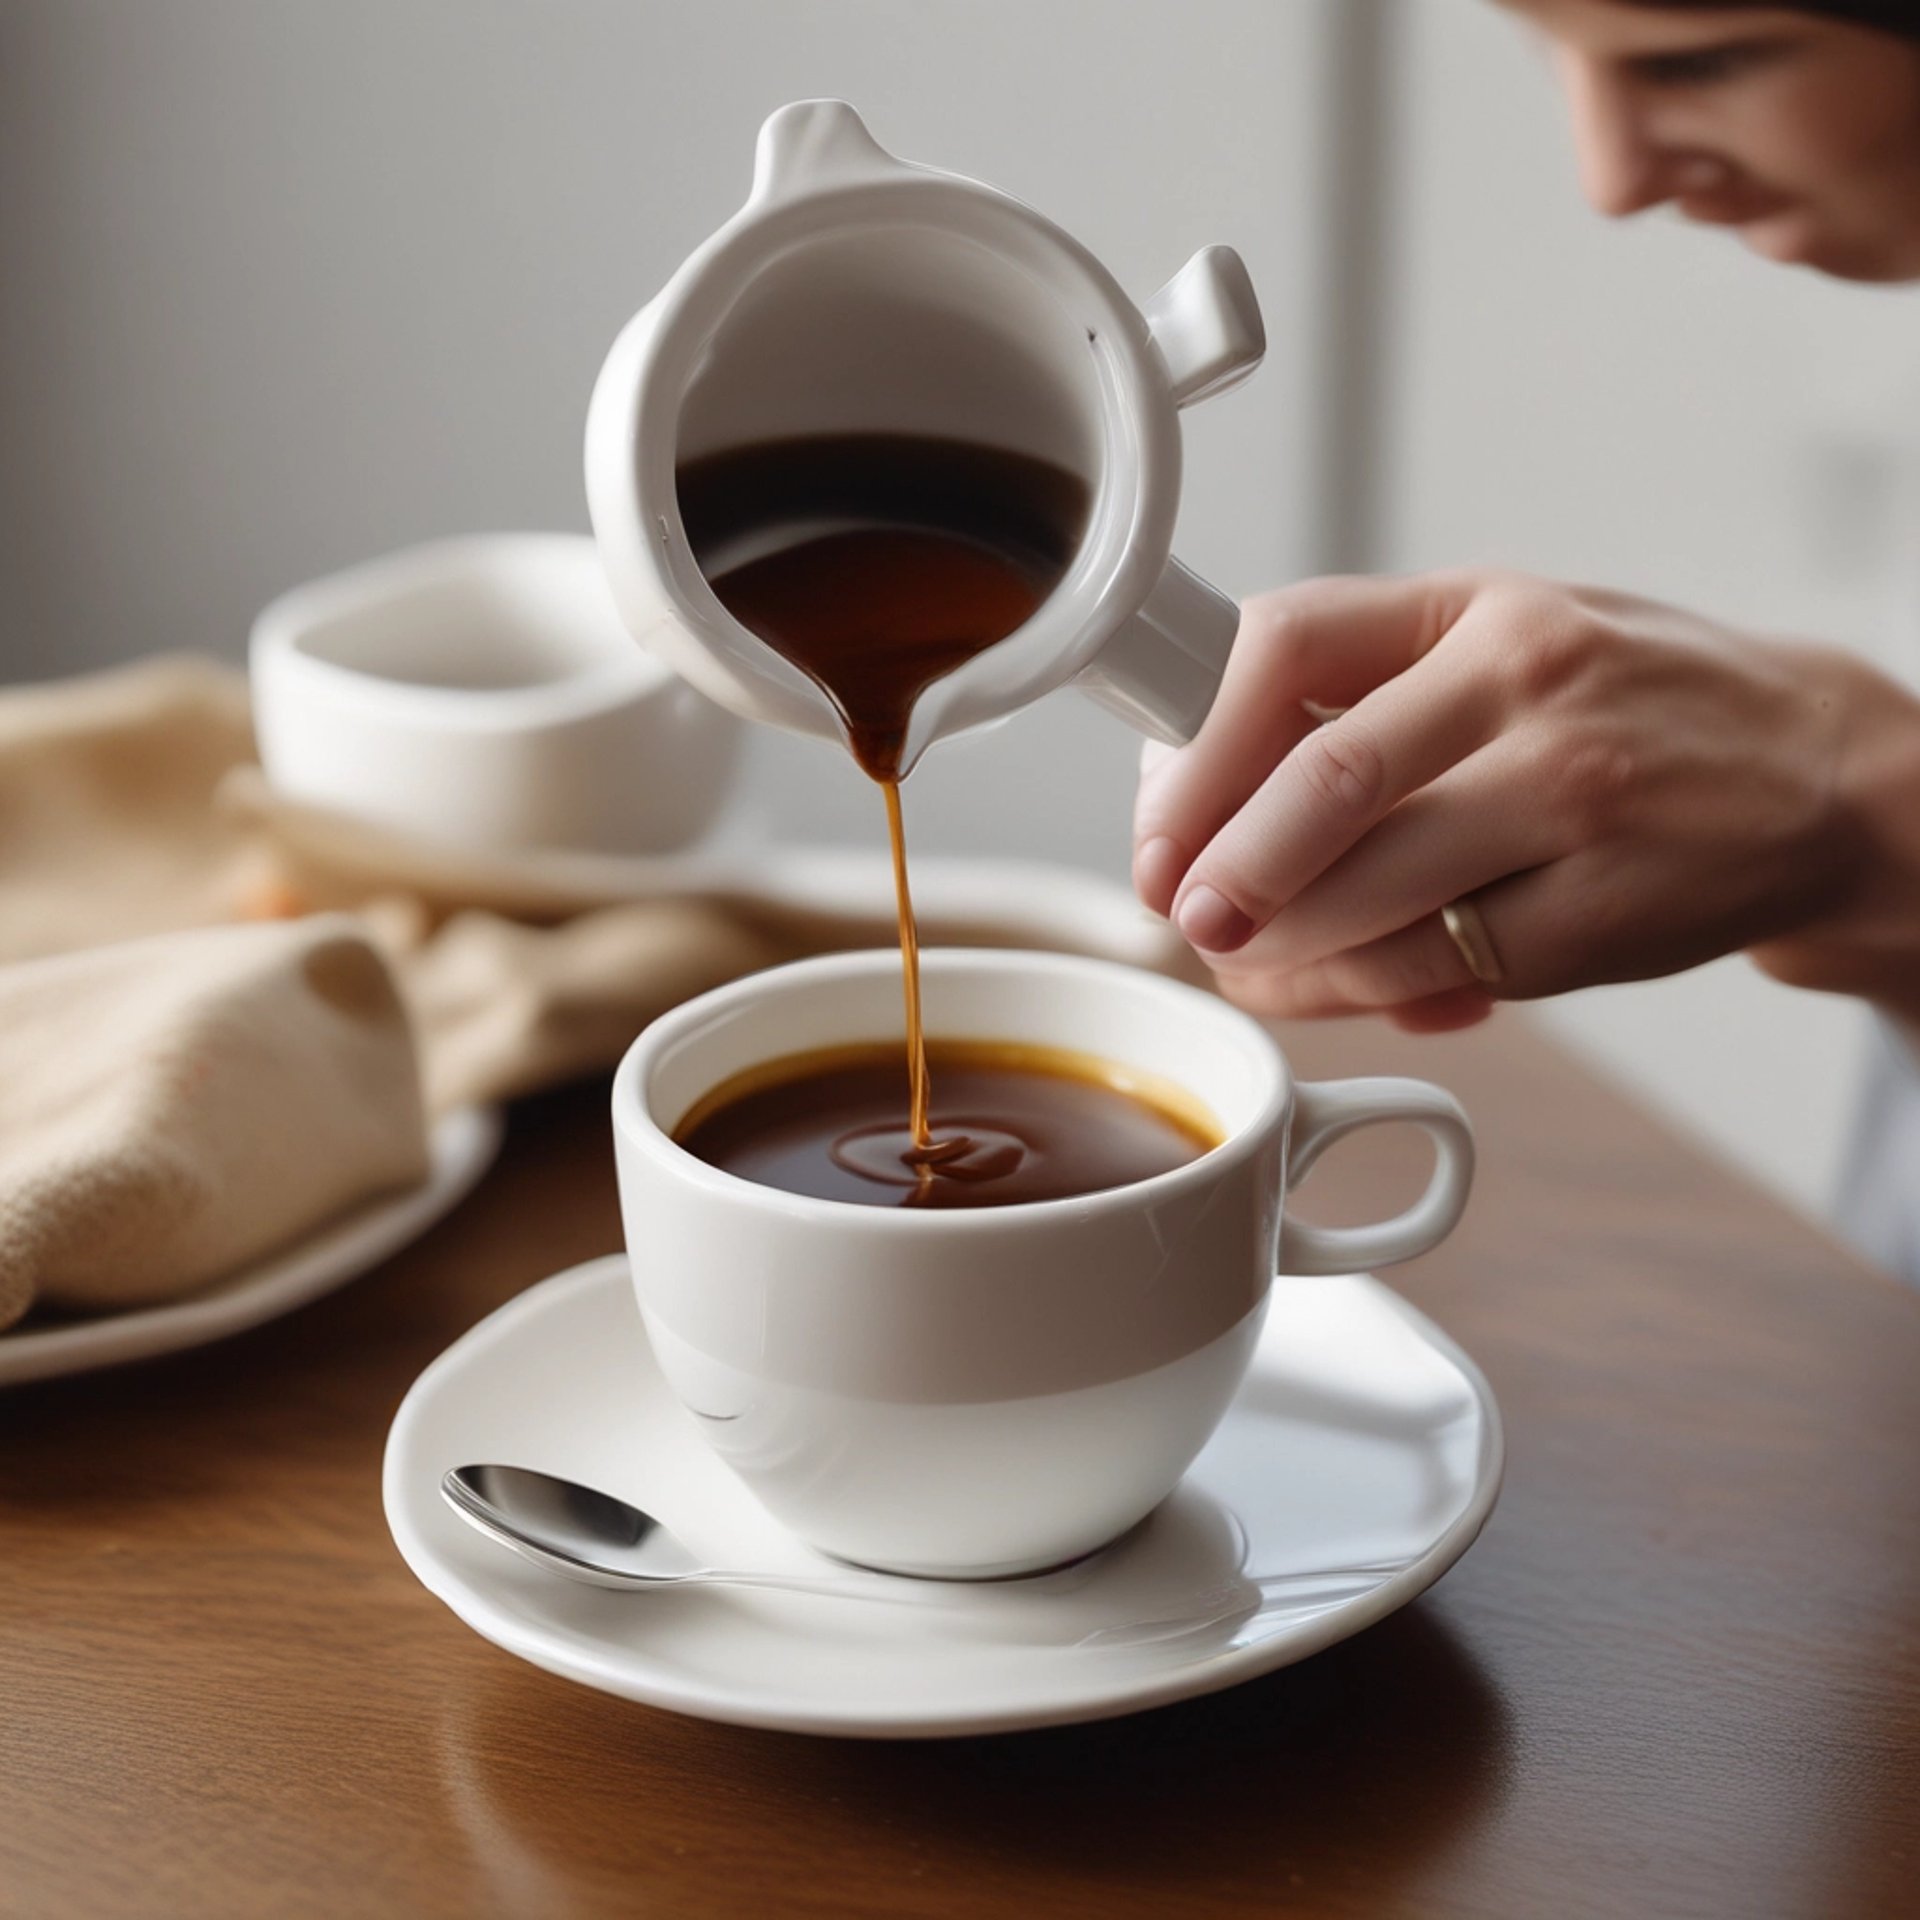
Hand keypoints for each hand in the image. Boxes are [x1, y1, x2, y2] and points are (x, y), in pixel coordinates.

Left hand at [1132, 571, 1919, 1030]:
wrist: (1822, 776)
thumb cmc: (1629, 708)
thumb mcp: (1506, 643)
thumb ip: (1367, 693)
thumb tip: (1196, 789)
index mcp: (1478, 606)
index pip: (1286, 640)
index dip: (1193, 743)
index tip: (1161, 817)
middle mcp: (1527, 686)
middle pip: (1324, 781)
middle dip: (1225, 867)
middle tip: (1184, 912)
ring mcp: (1574, 801)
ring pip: (1370, 892)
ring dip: (1278, 948)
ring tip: (1245, 962)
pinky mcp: (1599, 913)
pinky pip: (1434, 966)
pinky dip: (1359, 992)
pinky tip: (1334, 989)